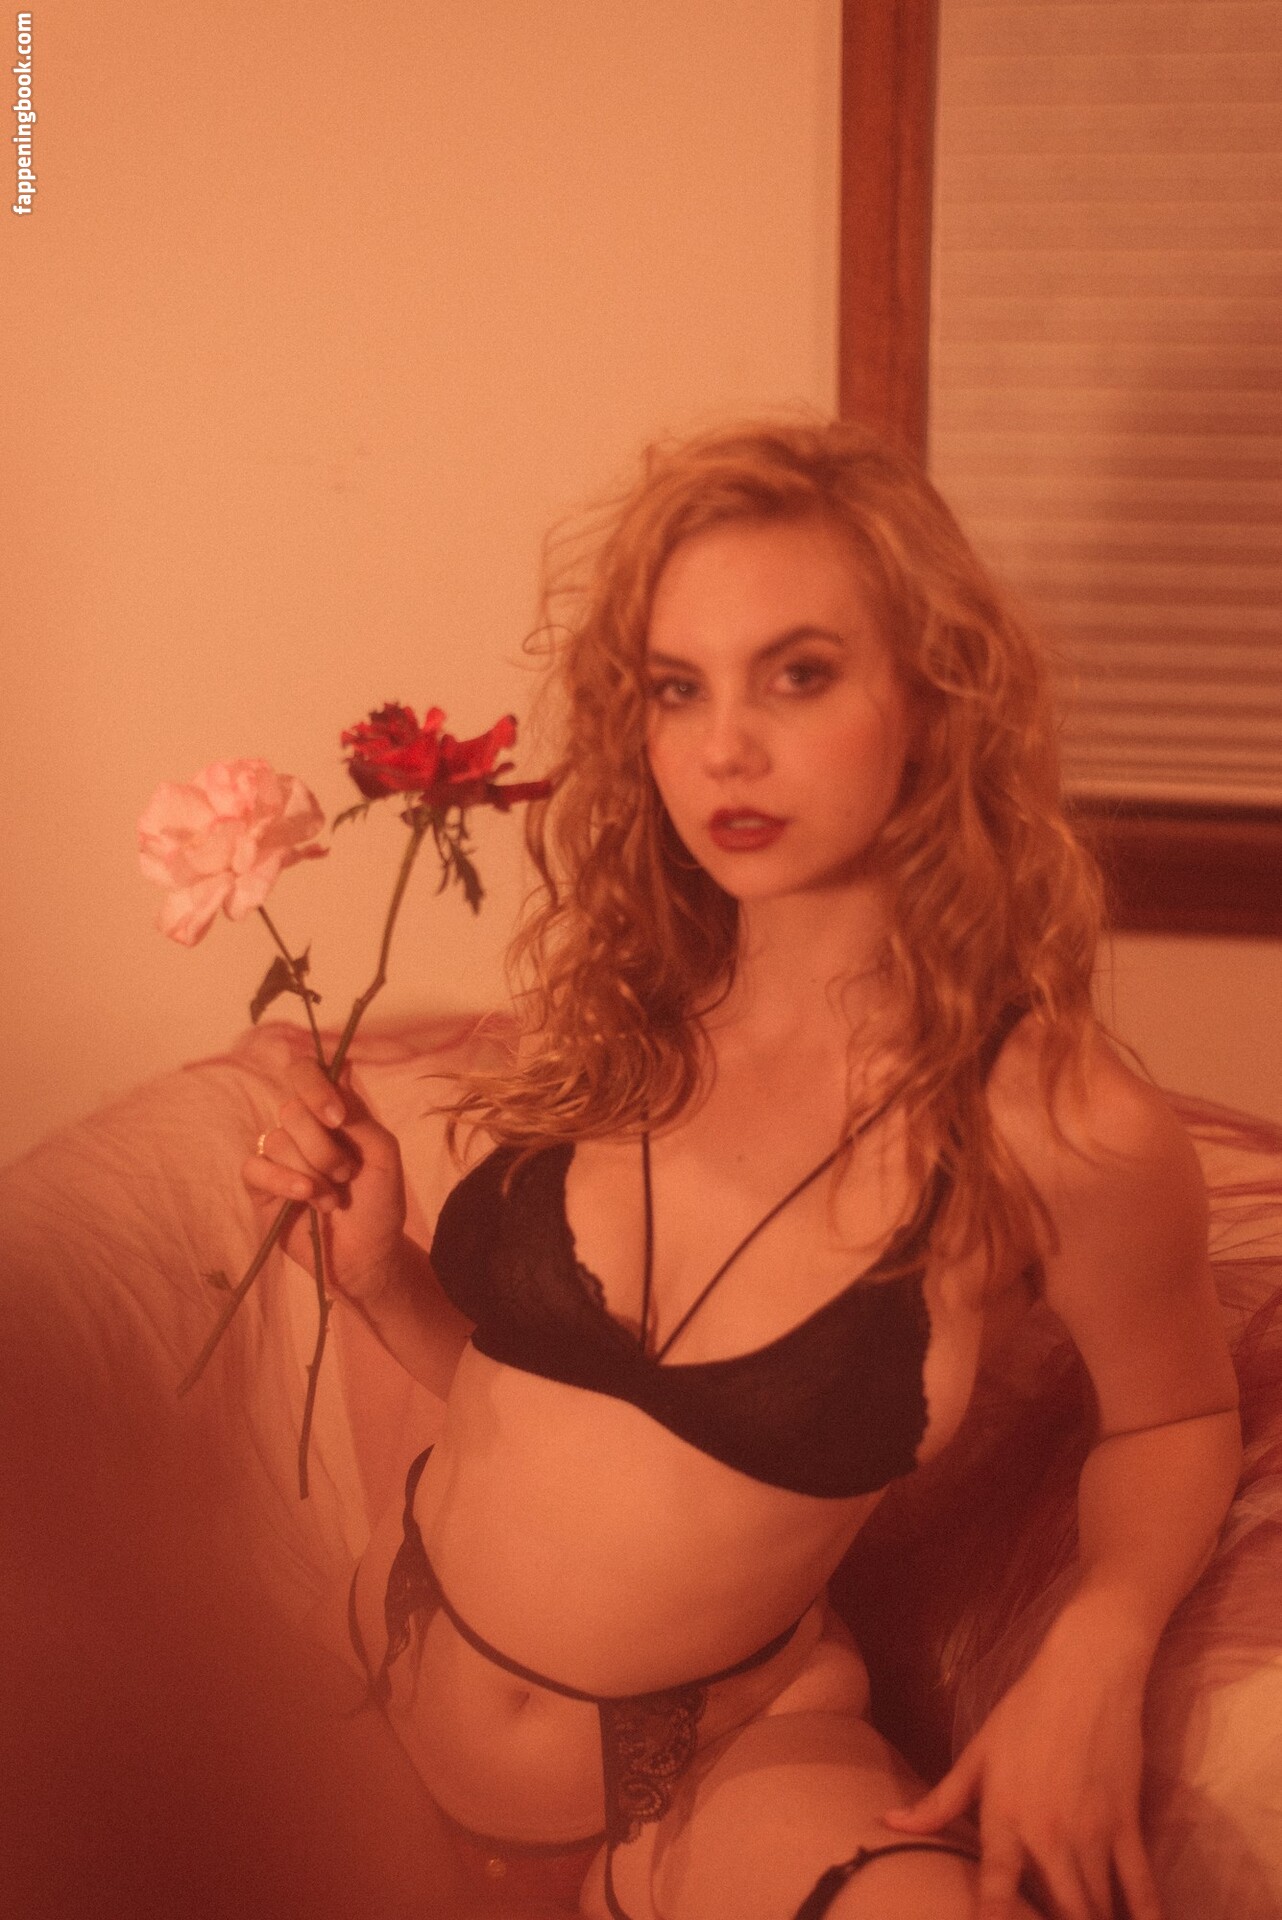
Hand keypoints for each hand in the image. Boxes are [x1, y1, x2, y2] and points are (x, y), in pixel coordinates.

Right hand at [241, 1056, 408, 1303]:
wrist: (367, 1255)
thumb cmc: (379, 1204)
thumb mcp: (383, 1155)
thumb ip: (360, 1116)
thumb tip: (339, 1071)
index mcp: (331, 1113)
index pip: (306, 1072)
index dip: (315, 1088)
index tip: (337, 1119)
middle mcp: (301, 1128)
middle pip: (292, 1110)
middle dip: (324, 1148)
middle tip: (346, 1175)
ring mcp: (278, 1156)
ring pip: (277, 1141)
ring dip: (312, 1173)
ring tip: (332, 1199)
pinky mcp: (260, 1186)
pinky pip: (254, 1167)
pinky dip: (282, 1180)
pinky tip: (305, 1197)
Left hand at [882, 1623, 1162, 1919]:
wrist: (1086, 1674)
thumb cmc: (1024, 1711)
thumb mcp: (977, 1754)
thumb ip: (939, 1800)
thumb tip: (891, 1824)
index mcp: (1004, 1817)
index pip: (997, 1888)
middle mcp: (1048, 1835)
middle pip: (1058, 1912)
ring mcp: (1092, 1832)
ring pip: (1096, 1906)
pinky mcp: (1127, 1824)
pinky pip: (1141, 1886)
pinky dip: (1146, 1916)